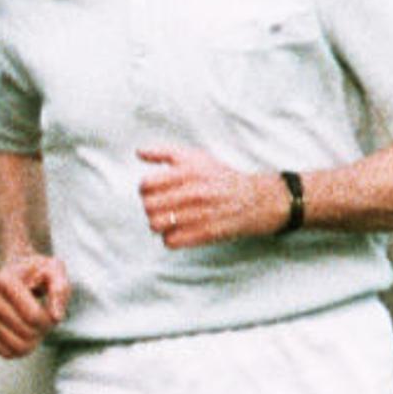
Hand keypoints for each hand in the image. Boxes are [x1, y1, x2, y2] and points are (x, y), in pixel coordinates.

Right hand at [0, 253, 70, 357]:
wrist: (15, 272)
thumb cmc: (38, 272)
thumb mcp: (55, 270)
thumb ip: (59, 289)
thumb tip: (55, 317)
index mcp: (3, 280)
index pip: (33, 316)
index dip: (49, 319)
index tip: (53, 310)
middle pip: (26, 332)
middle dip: (43, 329)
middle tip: (46, 318)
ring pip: (16, 347)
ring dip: (34, 341)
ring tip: (37, 326)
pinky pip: (6, 353)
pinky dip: (22, 349)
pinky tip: (26, 334)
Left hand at [137, 146, 282, 246]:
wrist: (254, 200)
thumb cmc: (219, 177)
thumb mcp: (195, 157)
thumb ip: (164, 152)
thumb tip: (138, 152)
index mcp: (188, 171)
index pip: (146, 185)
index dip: (145, 188)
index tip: (154, 190)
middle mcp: (193, 192)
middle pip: (148, 206)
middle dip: (151, 206)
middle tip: (162, 205)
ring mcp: (199, 215)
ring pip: (156, 225)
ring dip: (159, 223)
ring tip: (169, 218)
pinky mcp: (204, 234)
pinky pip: (170, 241)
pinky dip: (170, 238)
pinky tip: (178, 230)